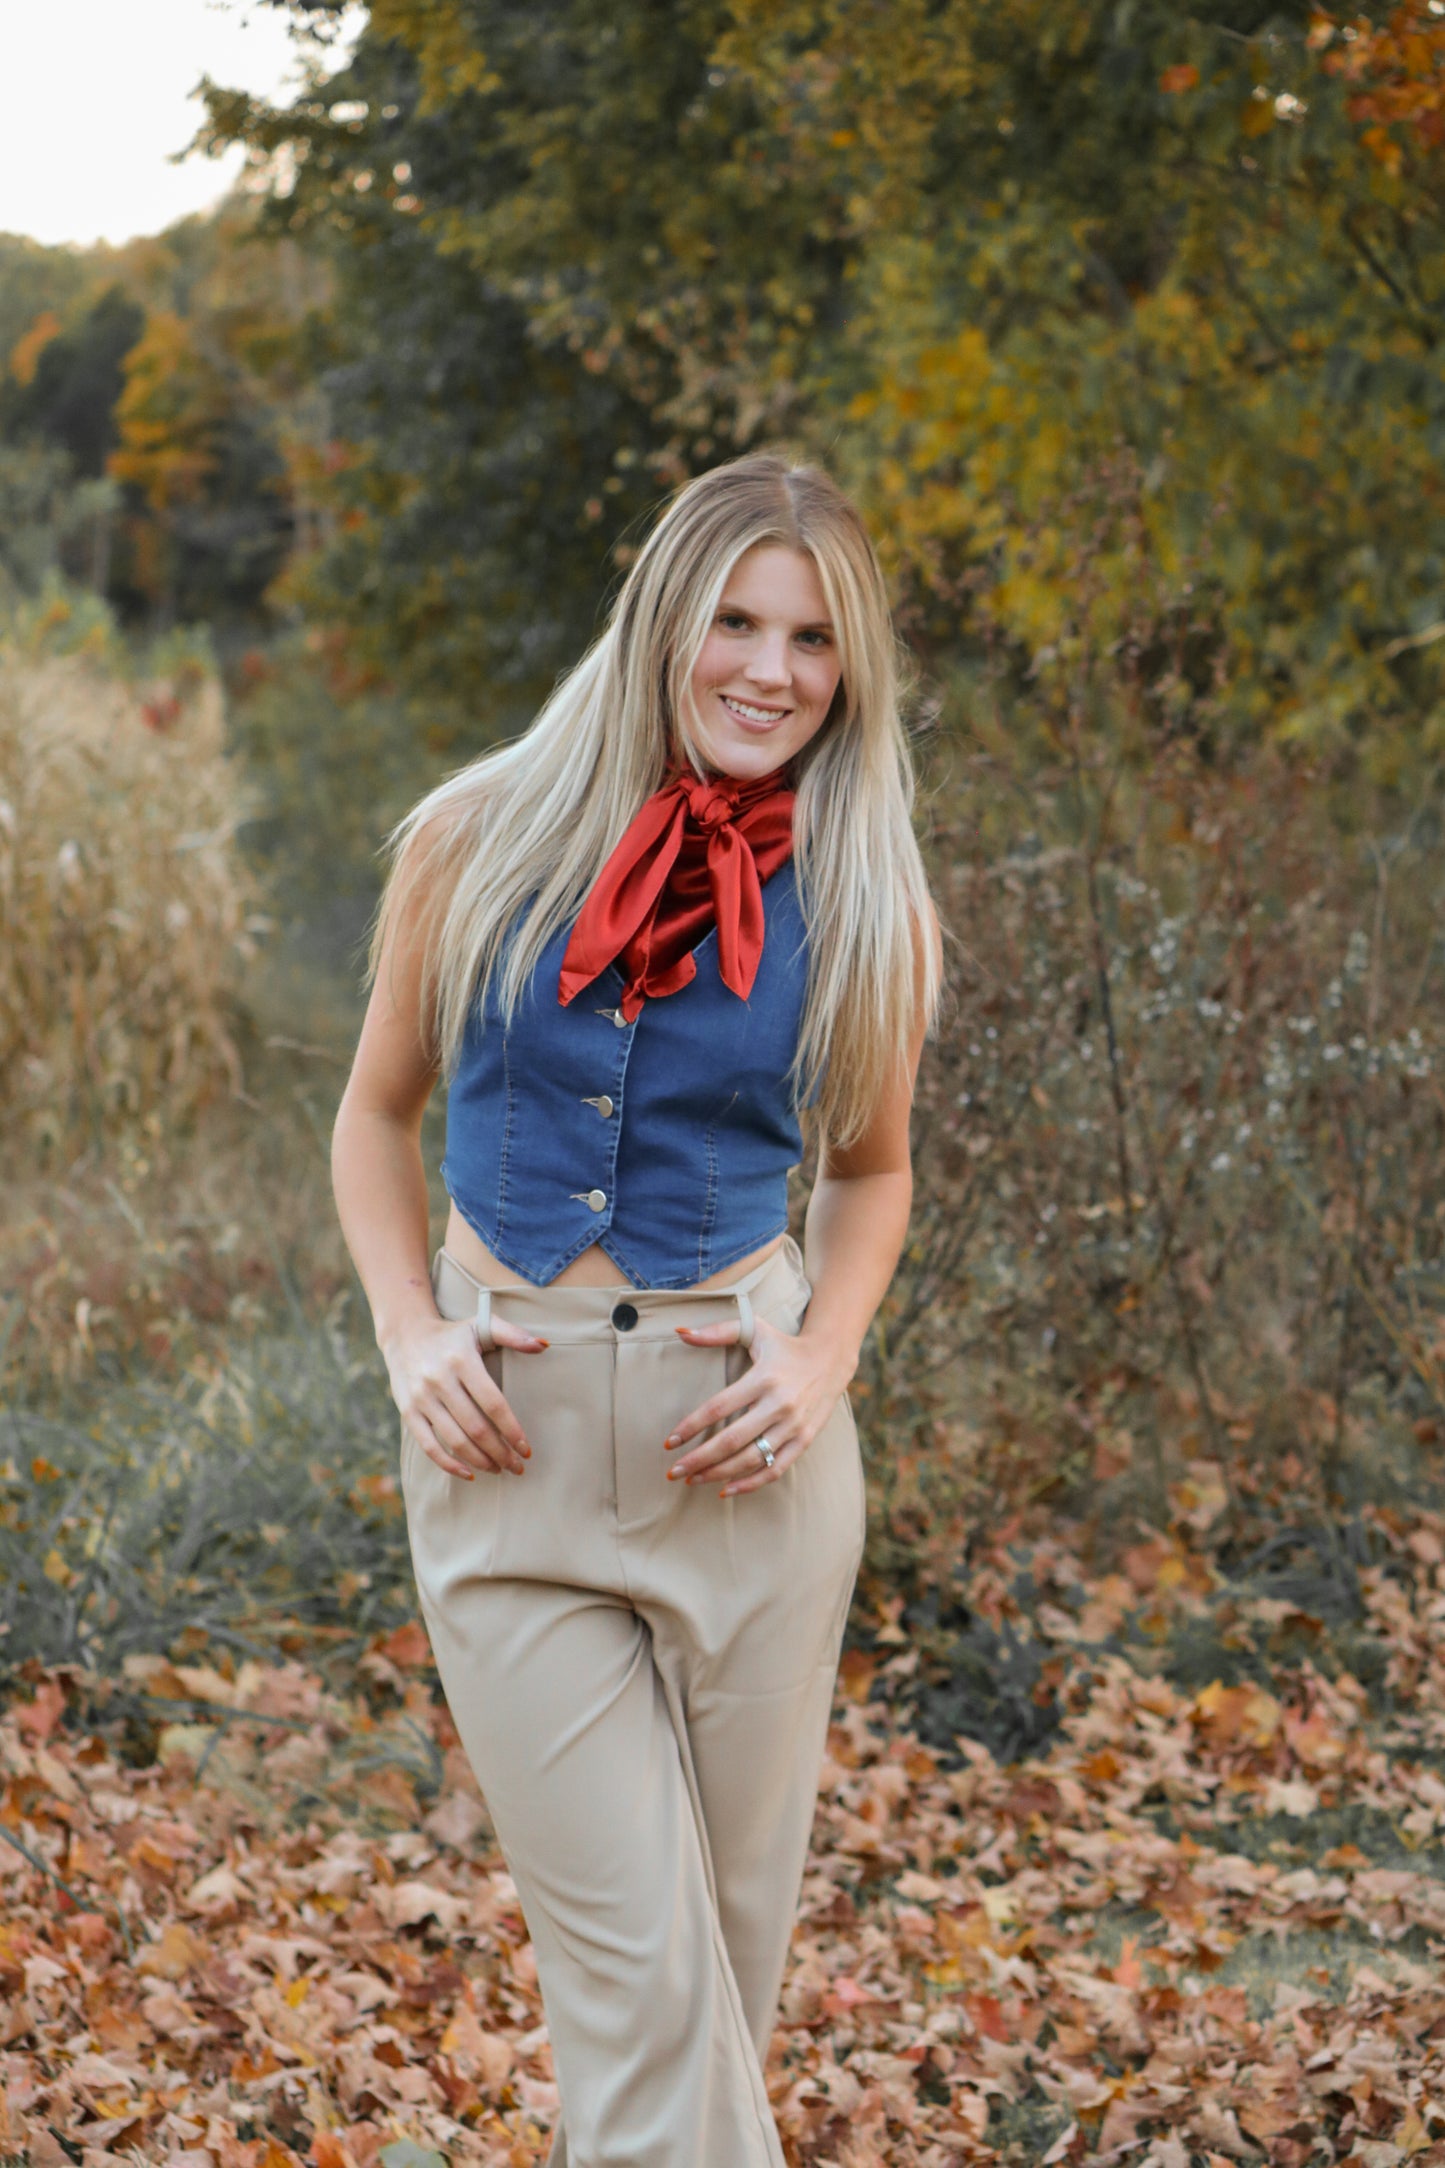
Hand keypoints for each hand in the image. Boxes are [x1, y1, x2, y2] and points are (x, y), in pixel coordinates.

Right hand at [385, 1313, 546, 1479]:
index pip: (492, 1403)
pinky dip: (449, 1464)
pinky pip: (428, 1446)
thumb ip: (513, 1334)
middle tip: (518, 1467)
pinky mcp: (408, 1412)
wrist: (406, 1335)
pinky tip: (469, 1473)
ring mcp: (421, 1398)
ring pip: (455, 1440)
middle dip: (500, 1452)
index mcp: (461, 1360)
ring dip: (481, 1461)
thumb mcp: (481, 1325)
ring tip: (499, 1469)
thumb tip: (544, 1346)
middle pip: (476, 1427)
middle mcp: (439, 1380)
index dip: (511, 1429)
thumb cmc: (453, 1335)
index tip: (526, 1448)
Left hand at [664, 1315, 856, 1496]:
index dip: (692, 1426)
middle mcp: (779, 1404)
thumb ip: (717, 1331)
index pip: (719, 1407)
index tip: (669, 1442)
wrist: (831, 1359)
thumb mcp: (755, 1330)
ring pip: (751, 1459)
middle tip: (673, 1471)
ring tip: (692, 1480)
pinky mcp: (805, 1440)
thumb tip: (680, 1333)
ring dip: (718, 1474)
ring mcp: (794, 1425)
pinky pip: (775, 1469)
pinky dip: (750, 1484)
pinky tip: (725, 1490)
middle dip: (699, 1459)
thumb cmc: (784, 1346)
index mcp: (764, 1378)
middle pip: (732, 1440)